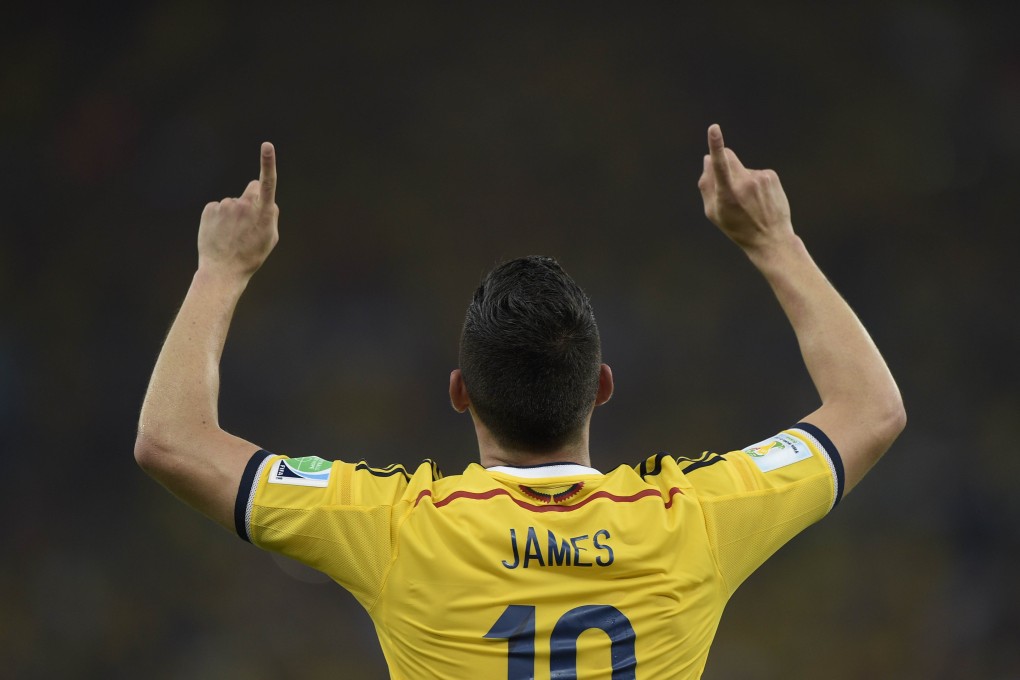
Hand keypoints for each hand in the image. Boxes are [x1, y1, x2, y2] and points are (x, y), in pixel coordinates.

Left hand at [197, 142, 279, 278]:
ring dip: (234, 214)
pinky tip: (220, 234)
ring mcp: (225, 206)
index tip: (267, 146)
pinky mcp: (209, 209)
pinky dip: (219, 218)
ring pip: (233, 203)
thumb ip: (271, 216)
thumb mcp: (270, 238)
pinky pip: (218, 208)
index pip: (267, 182)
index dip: (268, 163)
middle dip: (252, 198)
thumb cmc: (251, 256)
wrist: (223, 271)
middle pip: (251, 190)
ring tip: (232, 235)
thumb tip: (267, 201)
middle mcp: (244, 205)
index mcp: (262, 212)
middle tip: (248, 222)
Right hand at [697, 124, 793, 252]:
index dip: (716, 145)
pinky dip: (753, 182)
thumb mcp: (713, 213)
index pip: (720, 164)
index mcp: (728, 194)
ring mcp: (760, 177)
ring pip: (741, 167)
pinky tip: (759, 199)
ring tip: (749, 202)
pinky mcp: (771, 175)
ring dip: (740, 178)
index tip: (714, 128)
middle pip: (729, 157)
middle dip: (723, 162)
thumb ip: (706, 185)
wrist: (771, 238)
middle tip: (726, 184)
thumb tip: (708, 159)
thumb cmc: (737, 227)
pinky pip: (755, 172)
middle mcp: (745, 183)